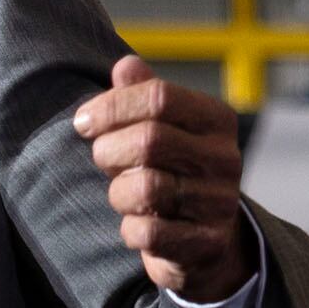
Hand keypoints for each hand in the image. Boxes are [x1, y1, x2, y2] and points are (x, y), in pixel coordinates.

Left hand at [71, 54, 255, 299]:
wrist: (206, 241)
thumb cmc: (171, 171)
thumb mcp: (160, 128)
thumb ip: (142, 95)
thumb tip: (125, 65)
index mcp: (216, 119)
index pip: (159, 96)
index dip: (111, 106)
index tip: (83, 122)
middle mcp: (225, 158)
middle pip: (149, 139)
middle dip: (108, 150)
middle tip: (102, 160)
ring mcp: (220, 201)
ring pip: (146, 188)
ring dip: (118, 193)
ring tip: (123, 194)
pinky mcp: (208, 241)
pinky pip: (150, 233)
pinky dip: (130, 230)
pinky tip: (136, 225)